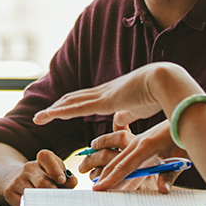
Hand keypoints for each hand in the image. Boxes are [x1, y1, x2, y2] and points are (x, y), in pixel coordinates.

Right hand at [1, 150, 78, 205]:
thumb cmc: (42, 178)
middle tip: (59, 200)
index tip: (62, 180)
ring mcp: (17, 180)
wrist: (15, 179)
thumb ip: (67, 178)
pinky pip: (24, 204)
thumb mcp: (56, 174)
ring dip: (43, 203)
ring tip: (49, 205)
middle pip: (42, 182)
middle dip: (53, 193)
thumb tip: (72, 181)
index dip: (55, 169)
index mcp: (42, 160)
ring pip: (33, 195)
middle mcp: (28, 167)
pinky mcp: (9, 192)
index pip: (46, 157)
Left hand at [33, 63, 200, 130]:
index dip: (72, 105)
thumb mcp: (138, 109)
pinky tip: (50, 115)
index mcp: (112, 94)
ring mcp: (102, 95)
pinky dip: (62, 111)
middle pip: (73, 99)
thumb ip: (126, 116)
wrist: (166, 81)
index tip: (59, 111)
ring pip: (71, 102)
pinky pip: (78, 107)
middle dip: (57, 107)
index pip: (86, 99)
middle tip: (42, 115)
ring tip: (38, 118)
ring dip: (53, 110)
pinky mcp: (104, 101)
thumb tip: (117, 124)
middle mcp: (104, 92)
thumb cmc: (158, 95)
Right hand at [87, 121, 182, 192]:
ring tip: (87, 168)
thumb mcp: (181, 158)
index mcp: (147, 146)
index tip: (99, 188)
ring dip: (102, 161)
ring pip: (117, 153)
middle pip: (117, 160)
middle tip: (92, 187)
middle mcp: (139, 141)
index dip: (112, 178)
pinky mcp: (142, 139)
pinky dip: (112, 154)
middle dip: (103, 174)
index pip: (126, 166)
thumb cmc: (186, 138)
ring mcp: (139, 139)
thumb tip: (162, 190)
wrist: (189, 116)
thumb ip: (170, 175)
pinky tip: (104, 157)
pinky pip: (123, 148)